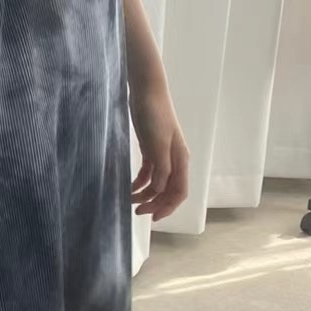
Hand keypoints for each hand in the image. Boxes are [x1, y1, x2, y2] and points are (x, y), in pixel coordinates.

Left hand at [130, 85, 189, 220]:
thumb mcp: (159, 144)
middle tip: (137, 212)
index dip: (168, 207)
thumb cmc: (155, 116)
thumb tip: (162, 190)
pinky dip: (140, 182)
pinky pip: (149, 173)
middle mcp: (174, 160)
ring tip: (129, 200)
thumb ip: (162, 169)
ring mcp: (162, 155)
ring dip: (146, 194)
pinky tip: (130, 186)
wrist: (146, 92)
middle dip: (155, 203)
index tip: (152, 218)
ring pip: (158, 184)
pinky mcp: (151, 149)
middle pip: (168, 191)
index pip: (179, 192)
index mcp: (180, 160)